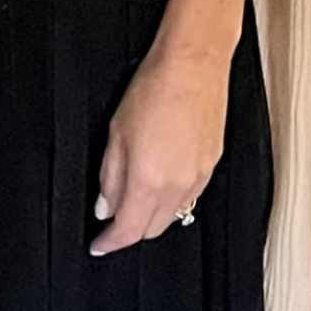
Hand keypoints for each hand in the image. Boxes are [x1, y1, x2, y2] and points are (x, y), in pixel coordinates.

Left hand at [91, 41, 229, 254]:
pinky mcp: (211, 165)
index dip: (109, 242)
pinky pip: (189, 197)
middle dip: (130, 232)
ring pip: (173, 216)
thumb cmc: (153, 89)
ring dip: (152, 218)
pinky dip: (171, 202)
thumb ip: (110, 177)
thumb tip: (105, 206)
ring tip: (135, 203)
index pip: (128, 230)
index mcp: (149, 180)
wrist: (194, 65)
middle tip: (112, 223)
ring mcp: (198, 177)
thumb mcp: (116, 133)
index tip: (99, 245)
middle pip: (152, 230)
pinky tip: (160, 186)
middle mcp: (177, 186)